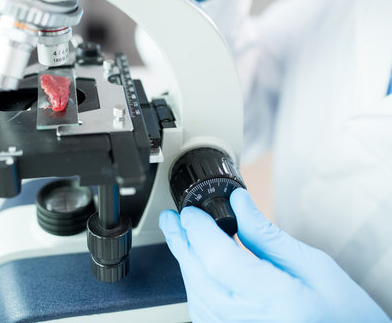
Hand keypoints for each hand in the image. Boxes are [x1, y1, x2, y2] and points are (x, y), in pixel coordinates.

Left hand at [159, 188, 389, 322]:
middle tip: (172, 219)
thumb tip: (237, 202)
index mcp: (275, 299)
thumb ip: (267, 235)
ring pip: (196, 296)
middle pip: (199, 276)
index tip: (190, 212)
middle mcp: (249, 321)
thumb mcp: (314, 266)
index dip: (198, 231)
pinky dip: (195, 286)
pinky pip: (203, 312)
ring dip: (186, 264)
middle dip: (181, 242)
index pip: (219, 258)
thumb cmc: (343, 314)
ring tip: (181, 238)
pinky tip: (196, 269)